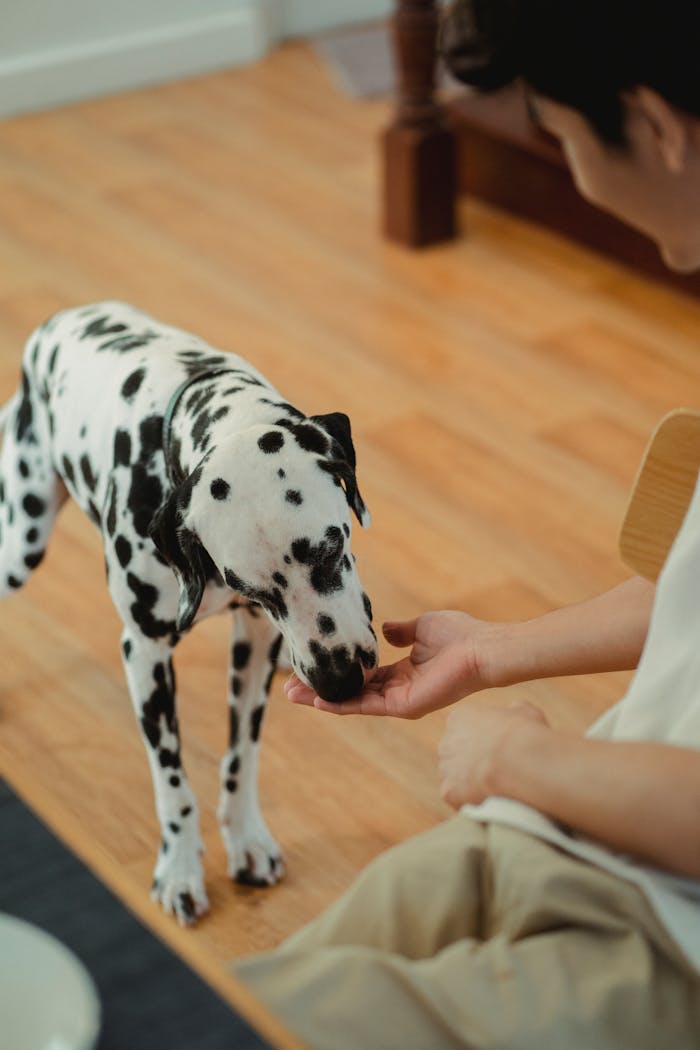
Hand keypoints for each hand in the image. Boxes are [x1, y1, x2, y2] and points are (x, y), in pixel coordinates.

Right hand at [285, 611, 499, 717]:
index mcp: (403, 673)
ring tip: (294, 694)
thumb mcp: (421, 627)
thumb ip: (401, 631)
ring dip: (323, 699)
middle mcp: (398, 691)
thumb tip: (384, 629)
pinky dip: (341, 704)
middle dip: (321, 690)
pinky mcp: (403, 706)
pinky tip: (318, 699)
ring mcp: (399, 701)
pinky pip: (366, 706)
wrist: (481, 649)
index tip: (312, 667)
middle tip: (290, 688)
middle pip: (352, 693)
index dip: (338, 673)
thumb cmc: (460, 636)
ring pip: (353, 701)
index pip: (363, 677)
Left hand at [438, 700, 549, 807]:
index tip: (497, 749)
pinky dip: (469, 801)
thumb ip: (513, 710)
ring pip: (454, 778)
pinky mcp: (448, 791)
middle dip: (471, 762)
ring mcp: (445, 767)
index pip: (463, 729)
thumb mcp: (524, 711)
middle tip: (495, 771)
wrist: (521, 762)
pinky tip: (488, 800)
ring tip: (494, 789)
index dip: (481, 741)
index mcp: (459, 718)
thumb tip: (515, 710)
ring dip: (469, 784)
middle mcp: (446, 741)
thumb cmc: (525, 734)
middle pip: (455, 754)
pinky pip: (456, 799)